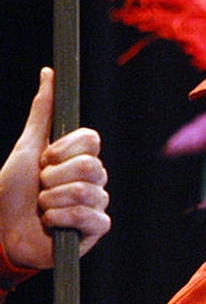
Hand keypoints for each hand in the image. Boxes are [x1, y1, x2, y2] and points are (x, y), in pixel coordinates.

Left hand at [0, 68, 109, 268]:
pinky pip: (87, 216)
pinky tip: (50, 223)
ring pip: (85, 191)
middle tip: (41, 187)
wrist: (1, 231)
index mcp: (81, 158)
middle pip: (90, 166)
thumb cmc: (13, 191)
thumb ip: (42, 112)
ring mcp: (97, 203)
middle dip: (53, 178)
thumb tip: (49, 72)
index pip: (91, 140)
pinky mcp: (96, 229)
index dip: (64, 149)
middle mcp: (94, 179)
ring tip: (42, 208)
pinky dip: (60, 219)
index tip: (44, 159)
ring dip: (51, 200)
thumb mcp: (26, 147)